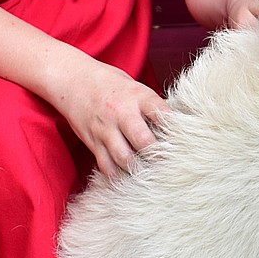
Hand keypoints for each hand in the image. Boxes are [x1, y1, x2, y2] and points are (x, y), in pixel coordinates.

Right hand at [48, 54, 165, 177]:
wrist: (74, 80)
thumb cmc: (110, 83)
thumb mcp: (135, 87)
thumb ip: (150, 105)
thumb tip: (173, 125)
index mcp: (138, 96)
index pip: (162, 114)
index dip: (175, 129)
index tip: (183, 141)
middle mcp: (122, 113)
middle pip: (143, 141)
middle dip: (157, 155)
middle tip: (168, 164)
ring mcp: (106, 129)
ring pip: (124, 158)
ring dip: (138, 169)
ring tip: (149, 174)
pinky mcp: (93, 142)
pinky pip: (106, 166)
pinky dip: (117, 175)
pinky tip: (127, 178)